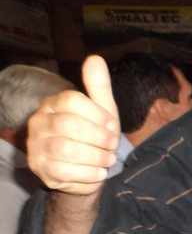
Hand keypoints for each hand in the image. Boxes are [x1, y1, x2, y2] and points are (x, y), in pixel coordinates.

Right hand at [27, 55, 119, 194]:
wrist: (86, 170)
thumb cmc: (94, 136)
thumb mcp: (102, 110)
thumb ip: (98, 87)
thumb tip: (95, 58)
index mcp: (54, 103)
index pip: (71, 100)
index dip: (97, 114)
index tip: (112, 126)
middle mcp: (39, 121)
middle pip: (69, 125)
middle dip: (99, 138)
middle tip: (111, 146)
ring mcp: (36, 145)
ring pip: (67, 150)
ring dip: (96, 157)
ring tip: (107, 160)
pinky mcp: (40, 168)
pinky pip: (65, 172)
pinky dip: (89, 174)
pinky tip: (99, 172)